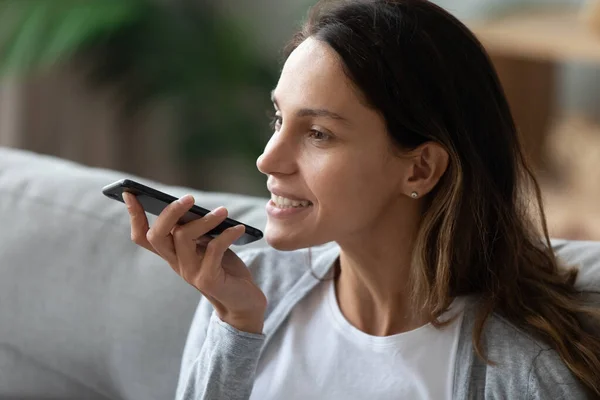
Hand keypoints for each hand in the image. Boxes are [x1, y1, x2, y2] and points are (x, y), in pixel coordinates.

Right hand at [123, 192, 266, 333]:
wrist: (243, 302)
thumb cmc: (225, 268)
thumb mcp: (207, 245)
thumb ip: (197, 230)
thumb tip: (191, 205)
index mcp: (172, 254)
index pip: (143, 237)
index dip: (134, 216)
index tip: (129, 193)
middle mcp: (176, 264)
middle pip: (157, 236)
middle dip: (169, 213)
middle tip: (189, 198)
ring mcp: (190, 273)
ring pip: (184, 238)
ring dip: (205, 220)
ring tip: (223, 211)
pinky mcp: (209, 280)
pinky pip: (213, 250)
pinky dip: (226, 235)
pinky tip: (238, 228)